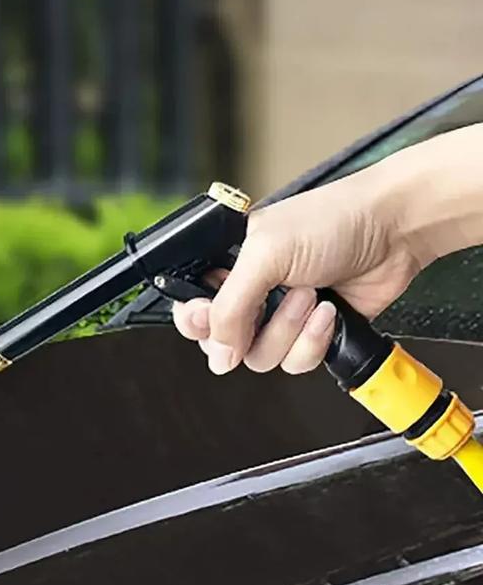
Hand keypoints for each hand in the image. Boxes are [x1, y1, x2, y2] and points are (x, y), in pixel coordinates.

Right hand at [172, 171, 422, 374]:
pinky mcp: (310, 335)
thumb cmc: (331, 221)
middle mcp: (249, 294)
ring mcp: (279, 317)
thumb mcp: (264, 255)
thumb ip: (229, 307)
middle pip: (222, 344)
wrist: (394, 230)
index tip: (209, 318)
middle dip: (250, 329)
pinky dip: (313, 341)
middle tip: (268, 305)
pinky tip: (328, 312)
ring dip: (289, 331)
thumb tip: (218, 355)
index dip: (197, 322)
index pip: (191, 310)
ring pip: (260, 358)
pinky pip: (294, 363)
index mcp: (226, 267)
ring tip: (310, 296)